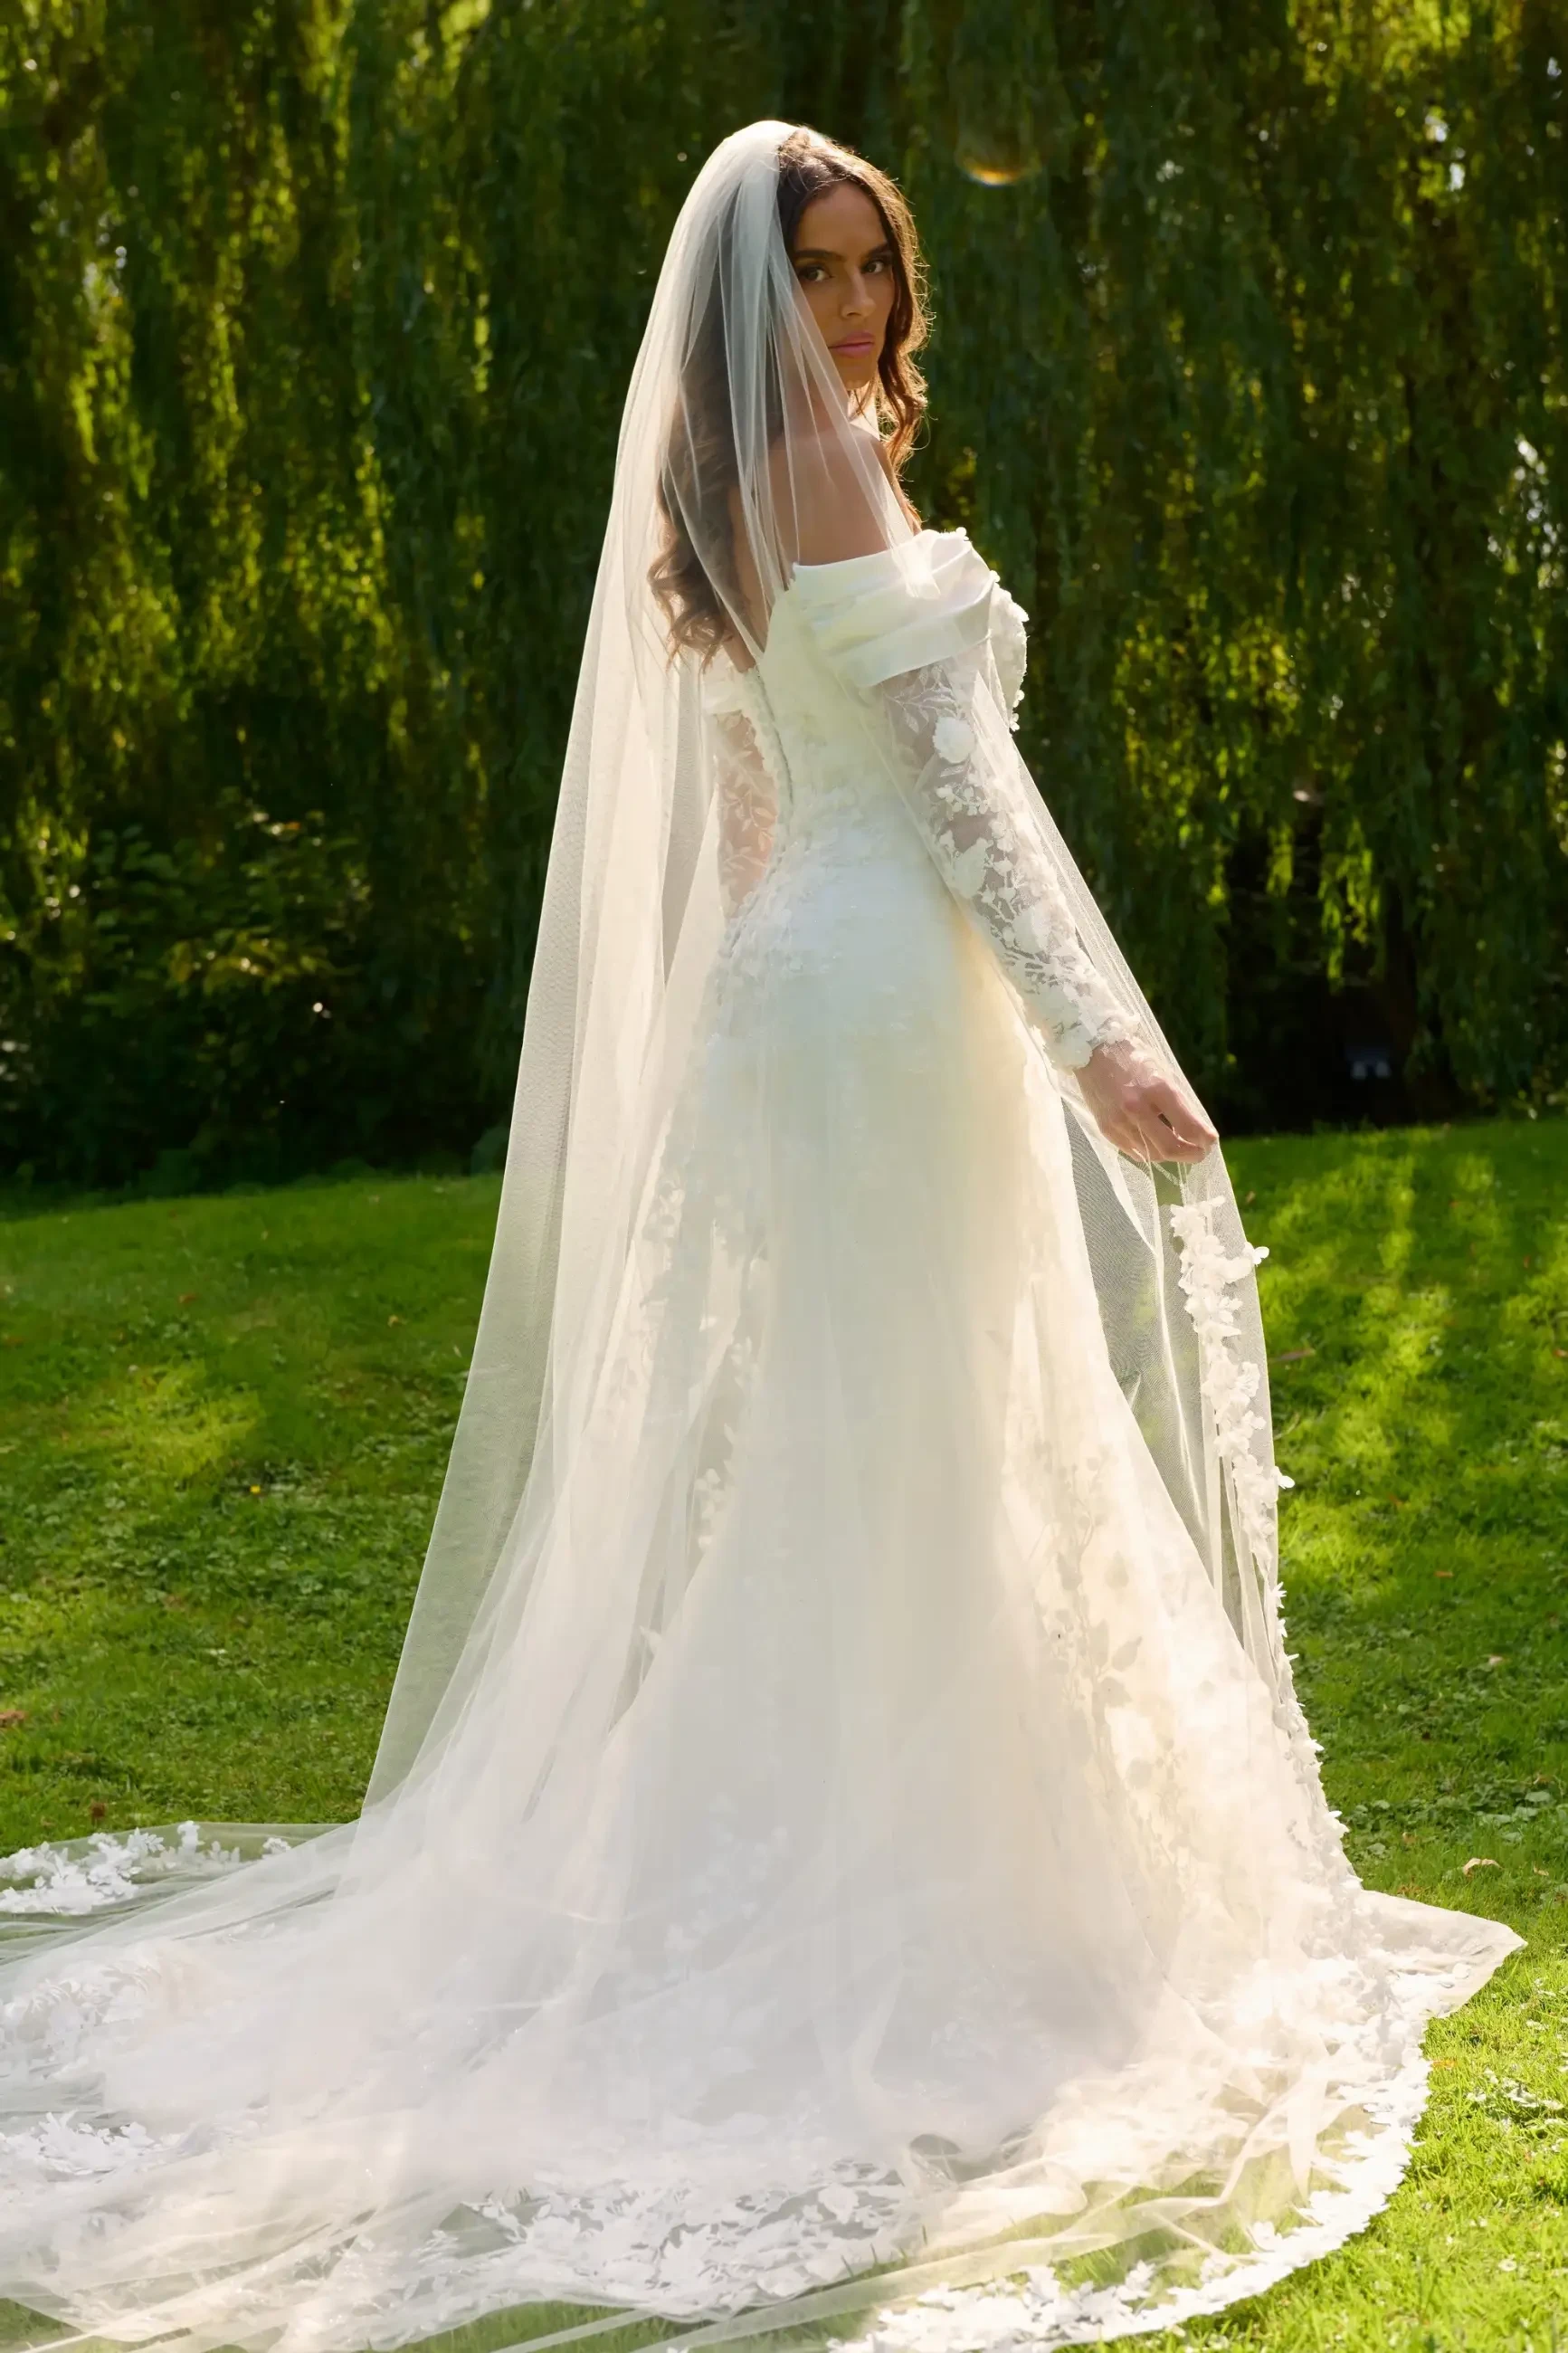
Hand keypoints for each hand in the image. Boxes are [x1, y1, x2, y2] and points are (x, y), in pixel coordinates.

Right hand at [1077, 1038, 1217, 1164]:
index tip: (1211, 1142)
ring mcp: (1119, 1121)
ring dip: (1169, 1154)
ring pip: (1152, 1154)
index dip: (1205, 1140)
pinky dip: (1148, 1151)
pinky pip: (1133, 1151)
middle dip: (1191, 1154)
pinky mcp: (1106, 1128)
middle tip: (1199, 1153)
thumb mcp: (1163, 1073)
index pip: (1189, 1127)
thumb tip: (1196, 1129)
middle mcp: (1137, 1108)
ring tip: (1177, 1146)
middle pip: (1171, 1148)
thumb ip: (1179, 1102)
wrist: (1092, 1050)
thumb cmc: (1133, 1057)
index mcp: (1158, 1089)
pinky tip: (1154, 1143)